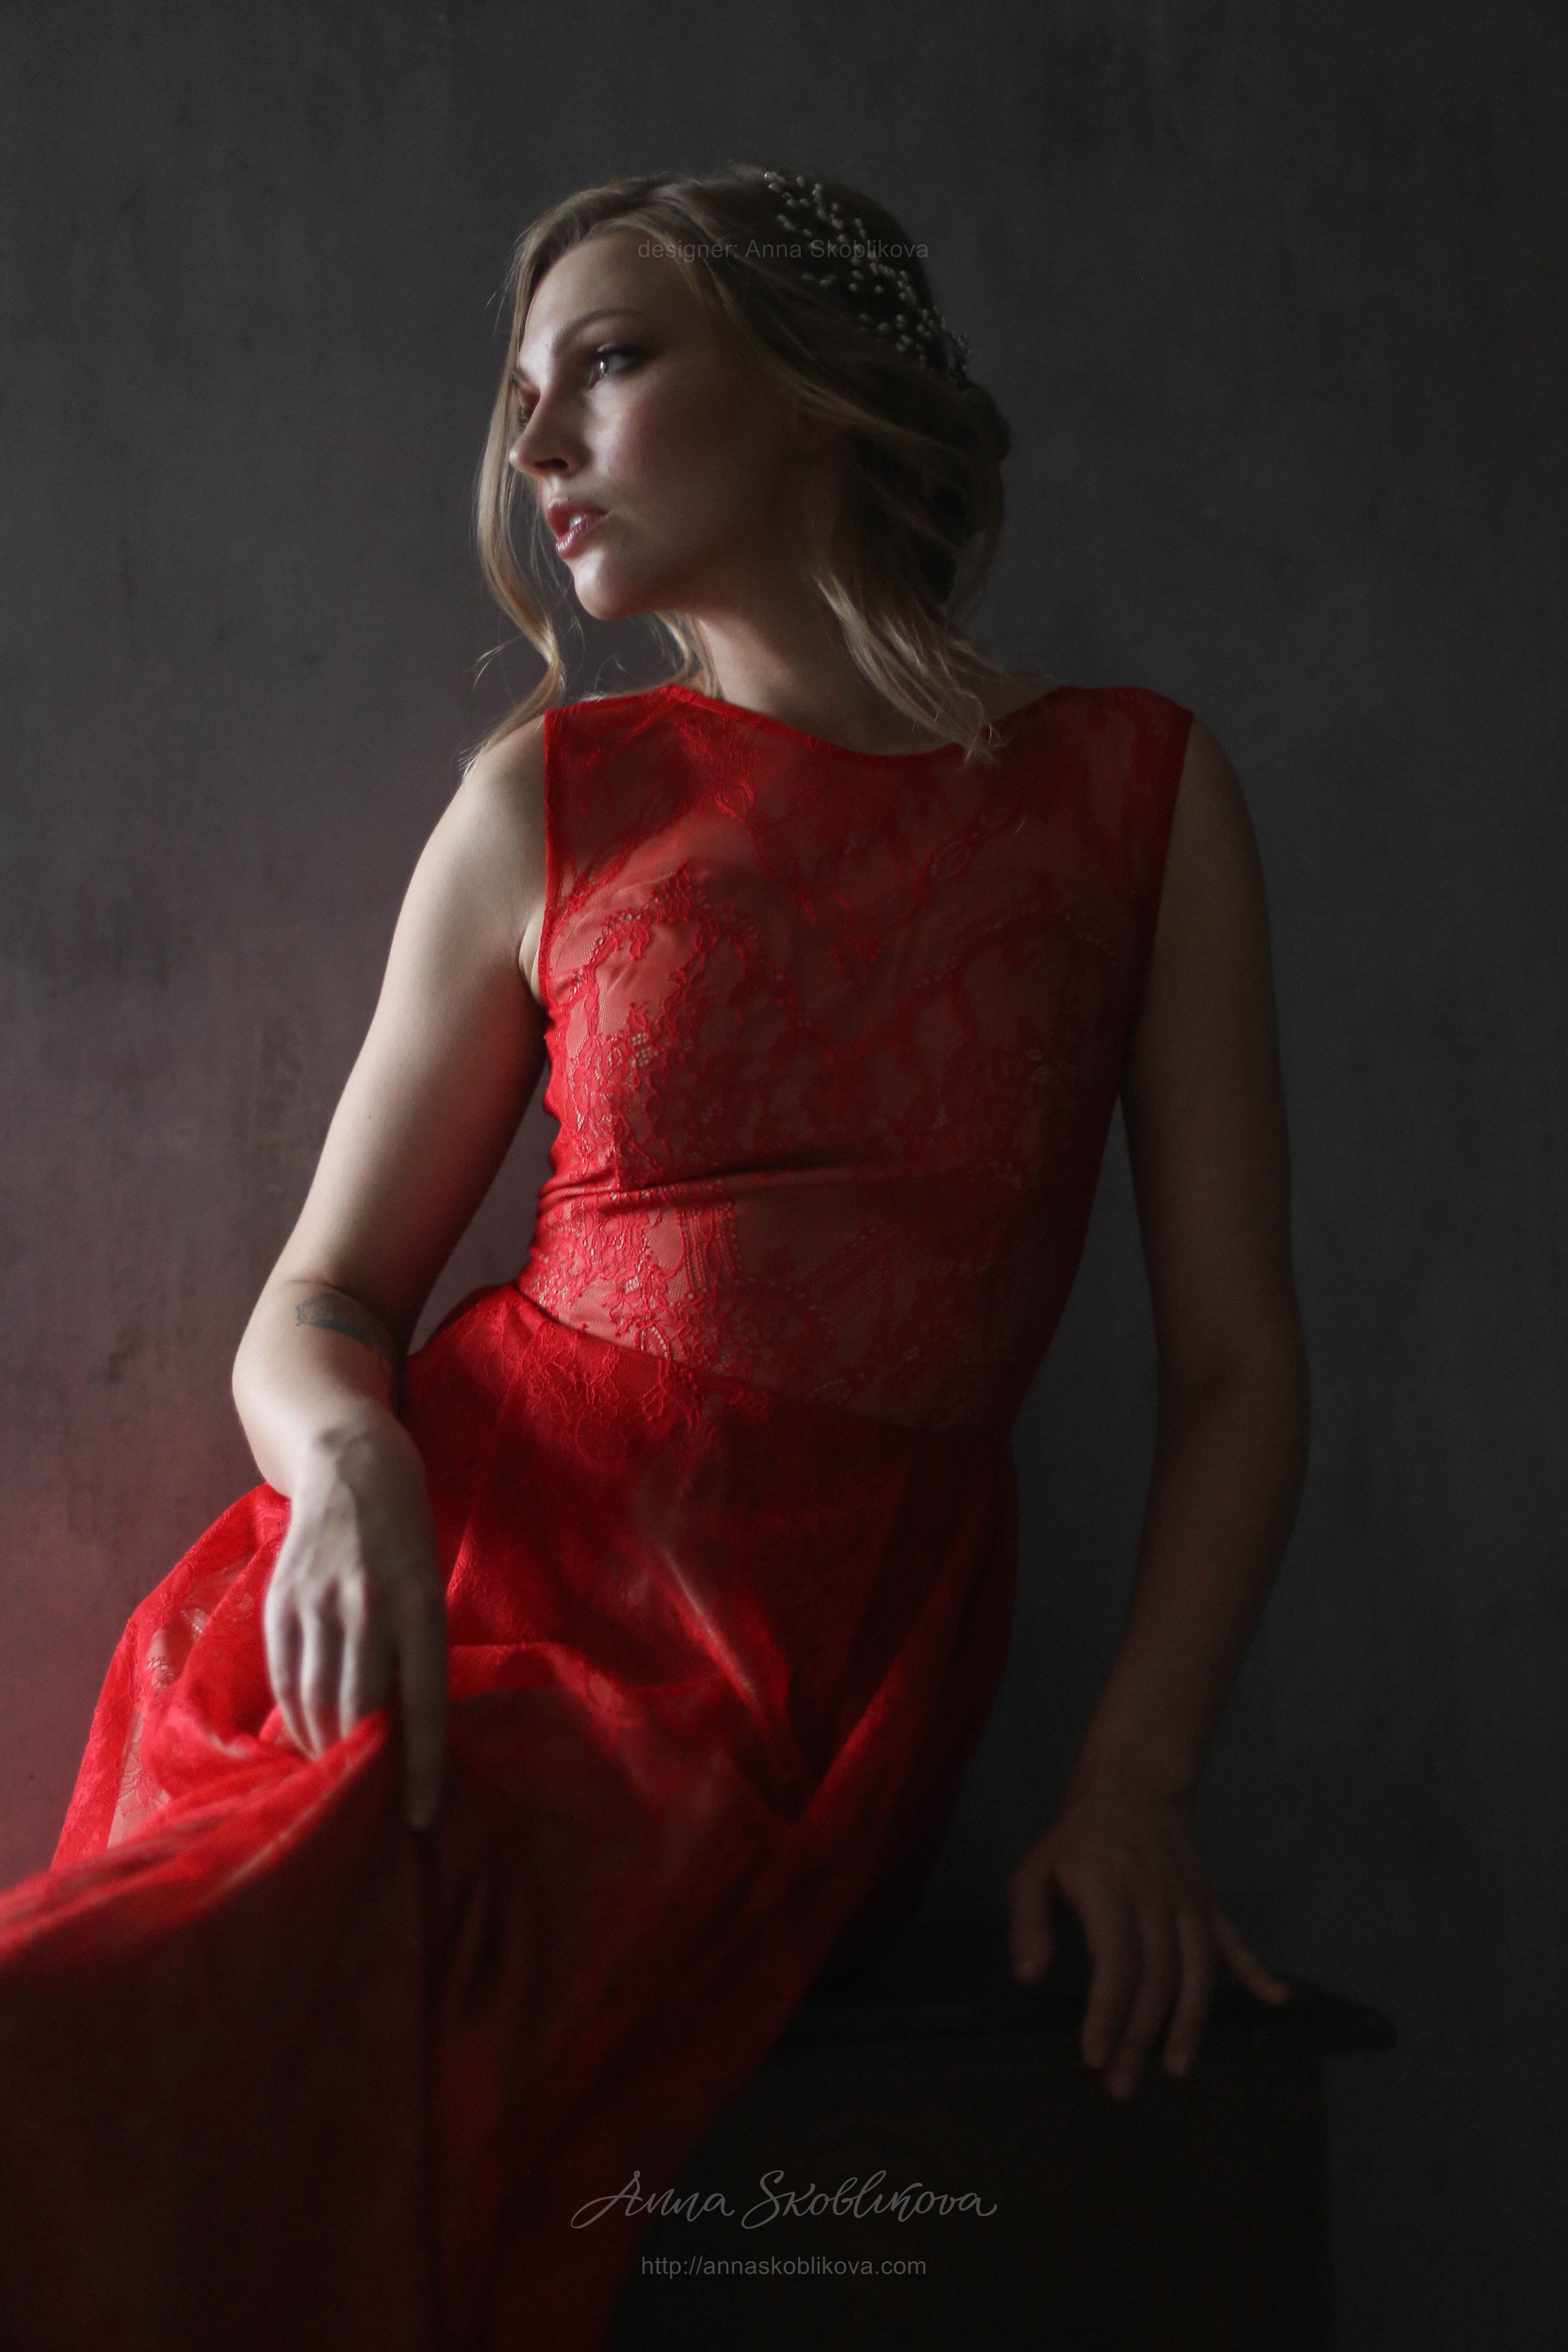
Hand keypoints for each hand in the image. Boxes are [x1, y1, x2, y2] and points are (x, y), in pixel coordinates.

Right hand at [262, 1416, 447, 1829]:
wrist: (354, 1464)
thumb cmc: (407, 1538)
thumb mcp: (429, 1589)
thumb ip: (417, 1653)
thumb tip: (404, 1732)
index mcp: (419, 1605)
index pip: (423, 1703)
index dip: (420, 1765)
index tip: (419, 1817)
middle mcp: (368, 1606)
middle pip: (360, 1709)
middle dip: (363, 1766)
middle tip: (368, 1806)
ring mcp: (318, 1602)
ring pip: (314, 1700)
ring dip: (323, 1747)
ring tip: (334, 1777)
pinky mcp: (281, 1600)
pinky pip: (282, 1675)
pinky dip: (291, 1715)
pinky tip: (302, 1737)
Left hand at [1006, 1760, 1288, 2097]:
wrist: (1132, 1780)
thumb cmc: (1077, 1837)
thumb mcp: (1034, 1868)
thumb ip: (1026, 1922)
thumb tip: (1027, 1978)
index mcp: (1110, 1891)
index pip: (1116, 1963)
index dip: (1108, 2014)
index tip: (1095, 2058)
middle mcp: (1156, 1898)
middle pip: (1156, 1979)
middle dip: (1140, 2038)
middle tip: (1121, 2086)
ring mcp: (1188, 1901)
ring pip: (1196, 1970)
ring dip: (1190, 2024)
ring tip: (1177, 2069)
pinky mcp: (1207, 1902)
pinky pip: (1234, 1940)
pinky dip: (1256, 1969)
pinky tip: (1277, 1998)